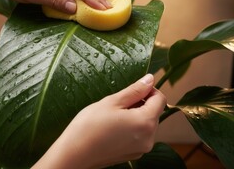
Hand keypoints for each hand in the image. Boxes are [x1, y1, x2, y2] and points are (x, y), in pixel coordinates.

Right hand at [33, 74, 165, 168]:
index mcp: (145, 122)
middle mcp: (148, 138)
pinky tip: (114, 126)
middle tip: (119, 101)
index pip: (160, 99)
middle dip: (142, 103)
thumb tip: (150, 79)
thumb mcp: (112, 102)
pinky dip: (131, 127)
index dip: (149, 89)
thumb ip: (134, 90)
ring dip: (136, 115)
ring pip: (146, 124)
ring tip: (114, 114)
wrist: (74, 154)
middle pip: (155, 112)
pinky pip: (139, 135)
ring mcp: (141, 149)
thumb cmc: (89, 125)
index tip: (134, 88)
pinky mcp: (133, 154)